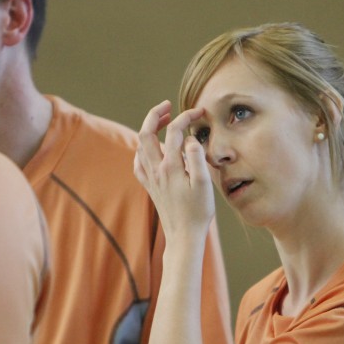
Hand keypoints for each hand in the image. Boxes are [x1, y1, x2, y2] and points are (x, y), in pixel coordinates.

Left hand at [134, 100, 214, 239]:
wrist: (183, 236)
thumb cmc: (197, 212)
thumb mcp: (204, 183)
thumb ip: (196, 157)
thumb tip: (188, 139)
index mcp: (171, 167)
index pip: (176, 131)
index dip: (186, 117)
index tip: (199, 112)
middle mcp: (156, 170)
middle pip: (146, 133)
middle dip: (155, 115)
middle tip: (168, 106)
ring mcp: (151, 179)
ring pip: (141, 146)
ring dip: (149, 129)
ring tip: (164, 121)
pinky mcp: (150, 187)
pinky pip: (139, 163)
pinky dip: (142, 150)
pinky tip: (150, 150)